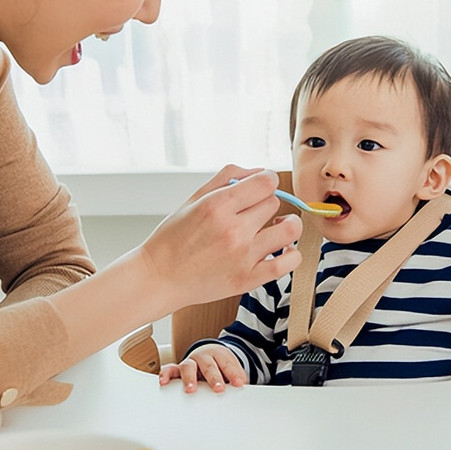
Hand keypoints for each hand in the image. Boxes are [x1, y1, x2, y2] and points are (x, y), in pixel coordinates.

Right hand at [140, 167, 301, 309]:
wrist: (158, 278)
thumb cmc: (173, 238)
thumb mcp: (193, 198)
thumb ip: (227, 177)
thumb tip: (259, 171)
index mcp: (217, 206)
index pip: (266, 181)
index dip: (266, 180)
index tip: (260, 187)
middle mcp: (232, 230)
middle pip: (274, 202)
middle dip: (265, 203)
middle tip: (251, 212)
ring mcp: (243, 256)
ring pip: (289, 229)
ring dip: (287, 224)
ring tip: (275, 227)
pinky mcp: (248, 279)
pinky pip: (288, 263)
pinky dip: (292, 254)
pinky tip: (281, 249)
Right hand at [159, 343, 246, 392]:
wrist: (210, 354)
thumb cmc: (220, 365)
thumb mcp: (231, 369)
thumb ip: (237, 378)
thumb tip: (246, 389)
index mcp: (219, 354)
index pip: (227, 363)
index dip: (233, 373)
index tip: (239, 383)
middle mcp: (203, 357)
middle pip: (208, 365)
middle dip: (213, 378)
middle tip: (219, 389)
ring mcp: (189, 362)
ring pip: (188, 366)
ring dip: (190, 378)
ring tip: (191, 390)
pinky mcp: (177, 369)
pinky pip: (169, 370)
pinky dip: (165, 375)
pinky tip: (164, 382)